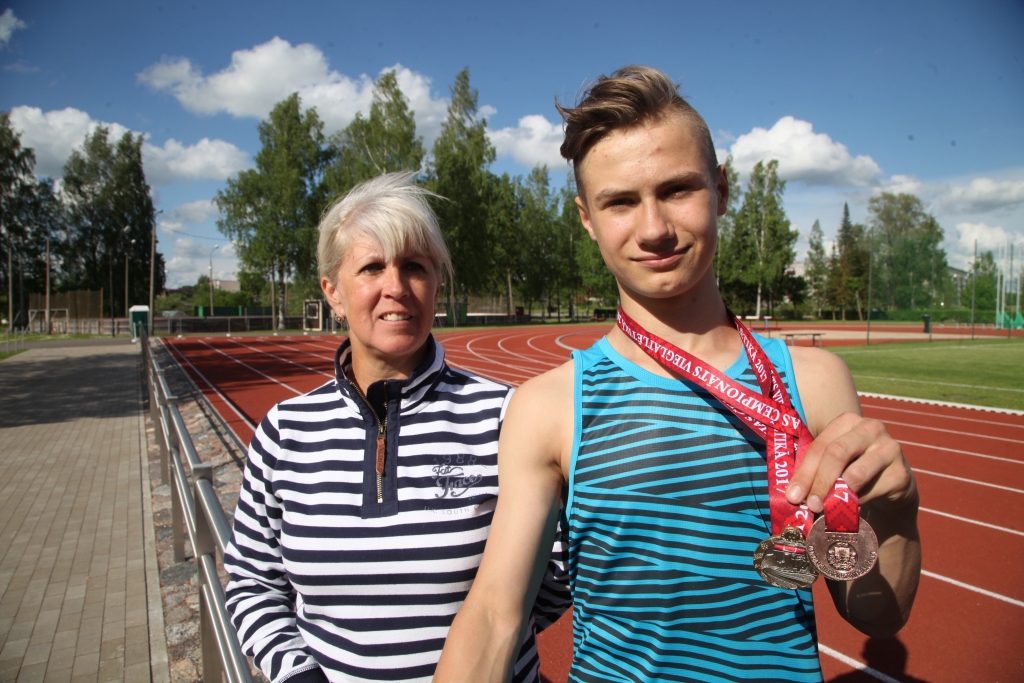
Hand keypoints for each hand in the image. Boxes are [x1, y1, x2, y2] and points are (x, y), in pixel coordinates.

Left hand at [786, 412, 916, 513]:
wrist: (893, 484)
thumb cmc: (855, 468)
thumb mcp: (836, 462)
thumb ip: (817, 470)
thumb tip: (794, 495)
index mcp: (848, 420)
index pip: (820, 446)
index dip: (804, 473)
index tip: (793, 496)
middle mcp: (871, 428)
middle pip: (837, 454)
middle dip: (819, 482)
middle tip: (811, 505)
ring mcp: (890, 448)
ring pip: (856, 474)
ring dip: (837, 495)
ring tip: (826, 510)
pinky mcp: (901, 473)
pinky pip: (872, 491)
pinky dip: (857, 503)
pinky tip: (850, 509)